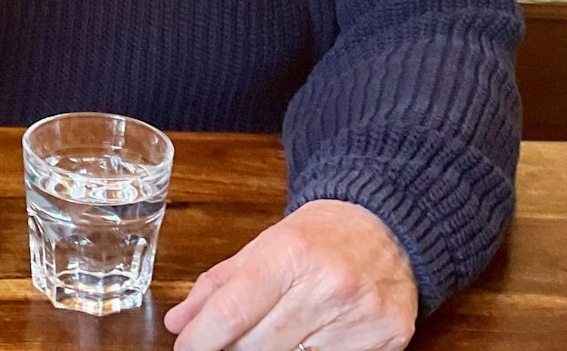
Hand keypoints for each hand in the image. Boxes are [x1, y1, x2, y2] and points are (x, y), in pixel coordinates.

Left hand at [163, 199, 417, 350]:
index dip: (200, 339)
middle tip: (226, 341)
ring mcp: (358, 316)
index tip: (186, 347)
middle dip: (231, 349)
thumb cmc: (319, 237)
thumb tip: (179, 322)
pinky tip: (305, 340)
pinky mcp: (385, 339)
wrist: (387, 228)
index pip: (232, 313)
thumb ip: (217, 285)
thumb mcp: (263, 246)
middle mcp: (327, 285)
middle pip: (256, 345)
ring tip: (269, 335)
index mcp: (291, 253)